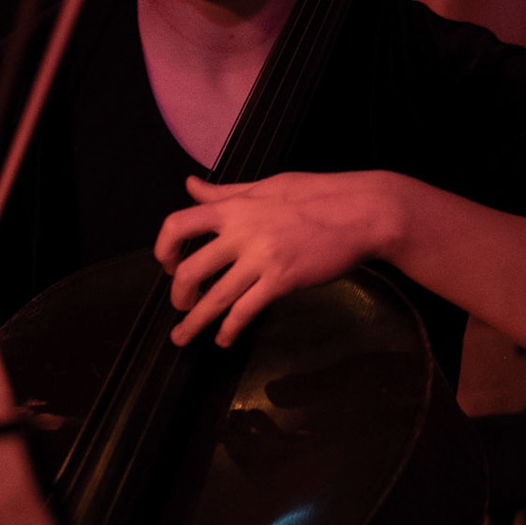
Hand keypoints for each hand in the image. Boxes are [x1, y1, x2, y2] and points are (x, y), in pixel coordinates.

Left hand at [154, 172, 399, 347]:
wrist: (362, 212)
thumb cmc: (317, 194)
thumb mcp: (265, 185)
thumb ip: (224, 192)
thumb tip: (190, 185)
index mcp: (234, 207)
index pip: (179, 224)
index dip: (163, 247)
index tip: (166, 263)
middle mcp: (241, 233)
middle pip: (190, 269)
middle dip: (178, 294)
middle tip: (180, 304)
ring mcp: (262, 259)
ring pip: (215, 297)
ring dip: (194, 321)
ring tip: (181, 337)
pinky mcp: (282, 280)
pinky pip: (247, 310)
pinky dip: (230, 328)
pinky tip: (224, 339)